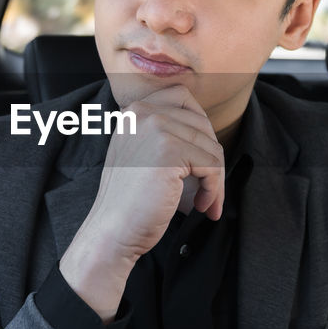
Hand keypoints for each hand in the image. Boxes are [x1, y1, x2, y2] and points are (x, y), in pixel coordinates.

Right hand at [59, 85, 224, 321]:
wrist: (112, 230)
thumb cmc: (130, 200)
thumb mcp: (141, 153)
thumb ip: (165, 134)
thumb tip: (209, 134)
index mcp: (134, 111)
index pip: (183, 98)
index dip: (200, 129)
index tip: (202, 158)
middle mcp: (142, 112)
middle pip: (202, 125)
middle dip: (212, 158)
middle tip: (209, 188)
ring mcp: (155, 128)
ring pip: (211, 147)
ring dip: (215, 179)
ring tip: (206, 201)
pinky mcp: (170, 150)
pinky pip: (212, 166)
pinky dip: (214, 189)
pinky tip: (201, 206)